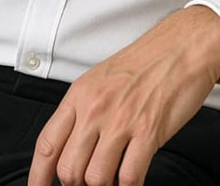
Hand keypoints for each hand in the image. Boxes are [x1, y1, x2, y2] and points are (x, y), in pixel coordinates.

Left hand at [27, 5, 219, 185]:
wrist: (182, 47)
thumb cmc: (146, 61)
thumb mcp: (102, 79)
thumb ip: (83, 111)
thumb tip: (70, 147)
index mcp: (80, 94)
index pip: (47, 145)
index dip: (38, 176)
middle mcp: (96, 108)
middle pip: (69, 169)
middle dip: (77, 185)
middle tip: (90, 180)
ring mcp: (121, 121)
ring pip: (96, 179)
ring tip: (114, 178)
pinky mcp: (148, 132)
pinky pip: (129, 178)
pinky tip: (132, 179)